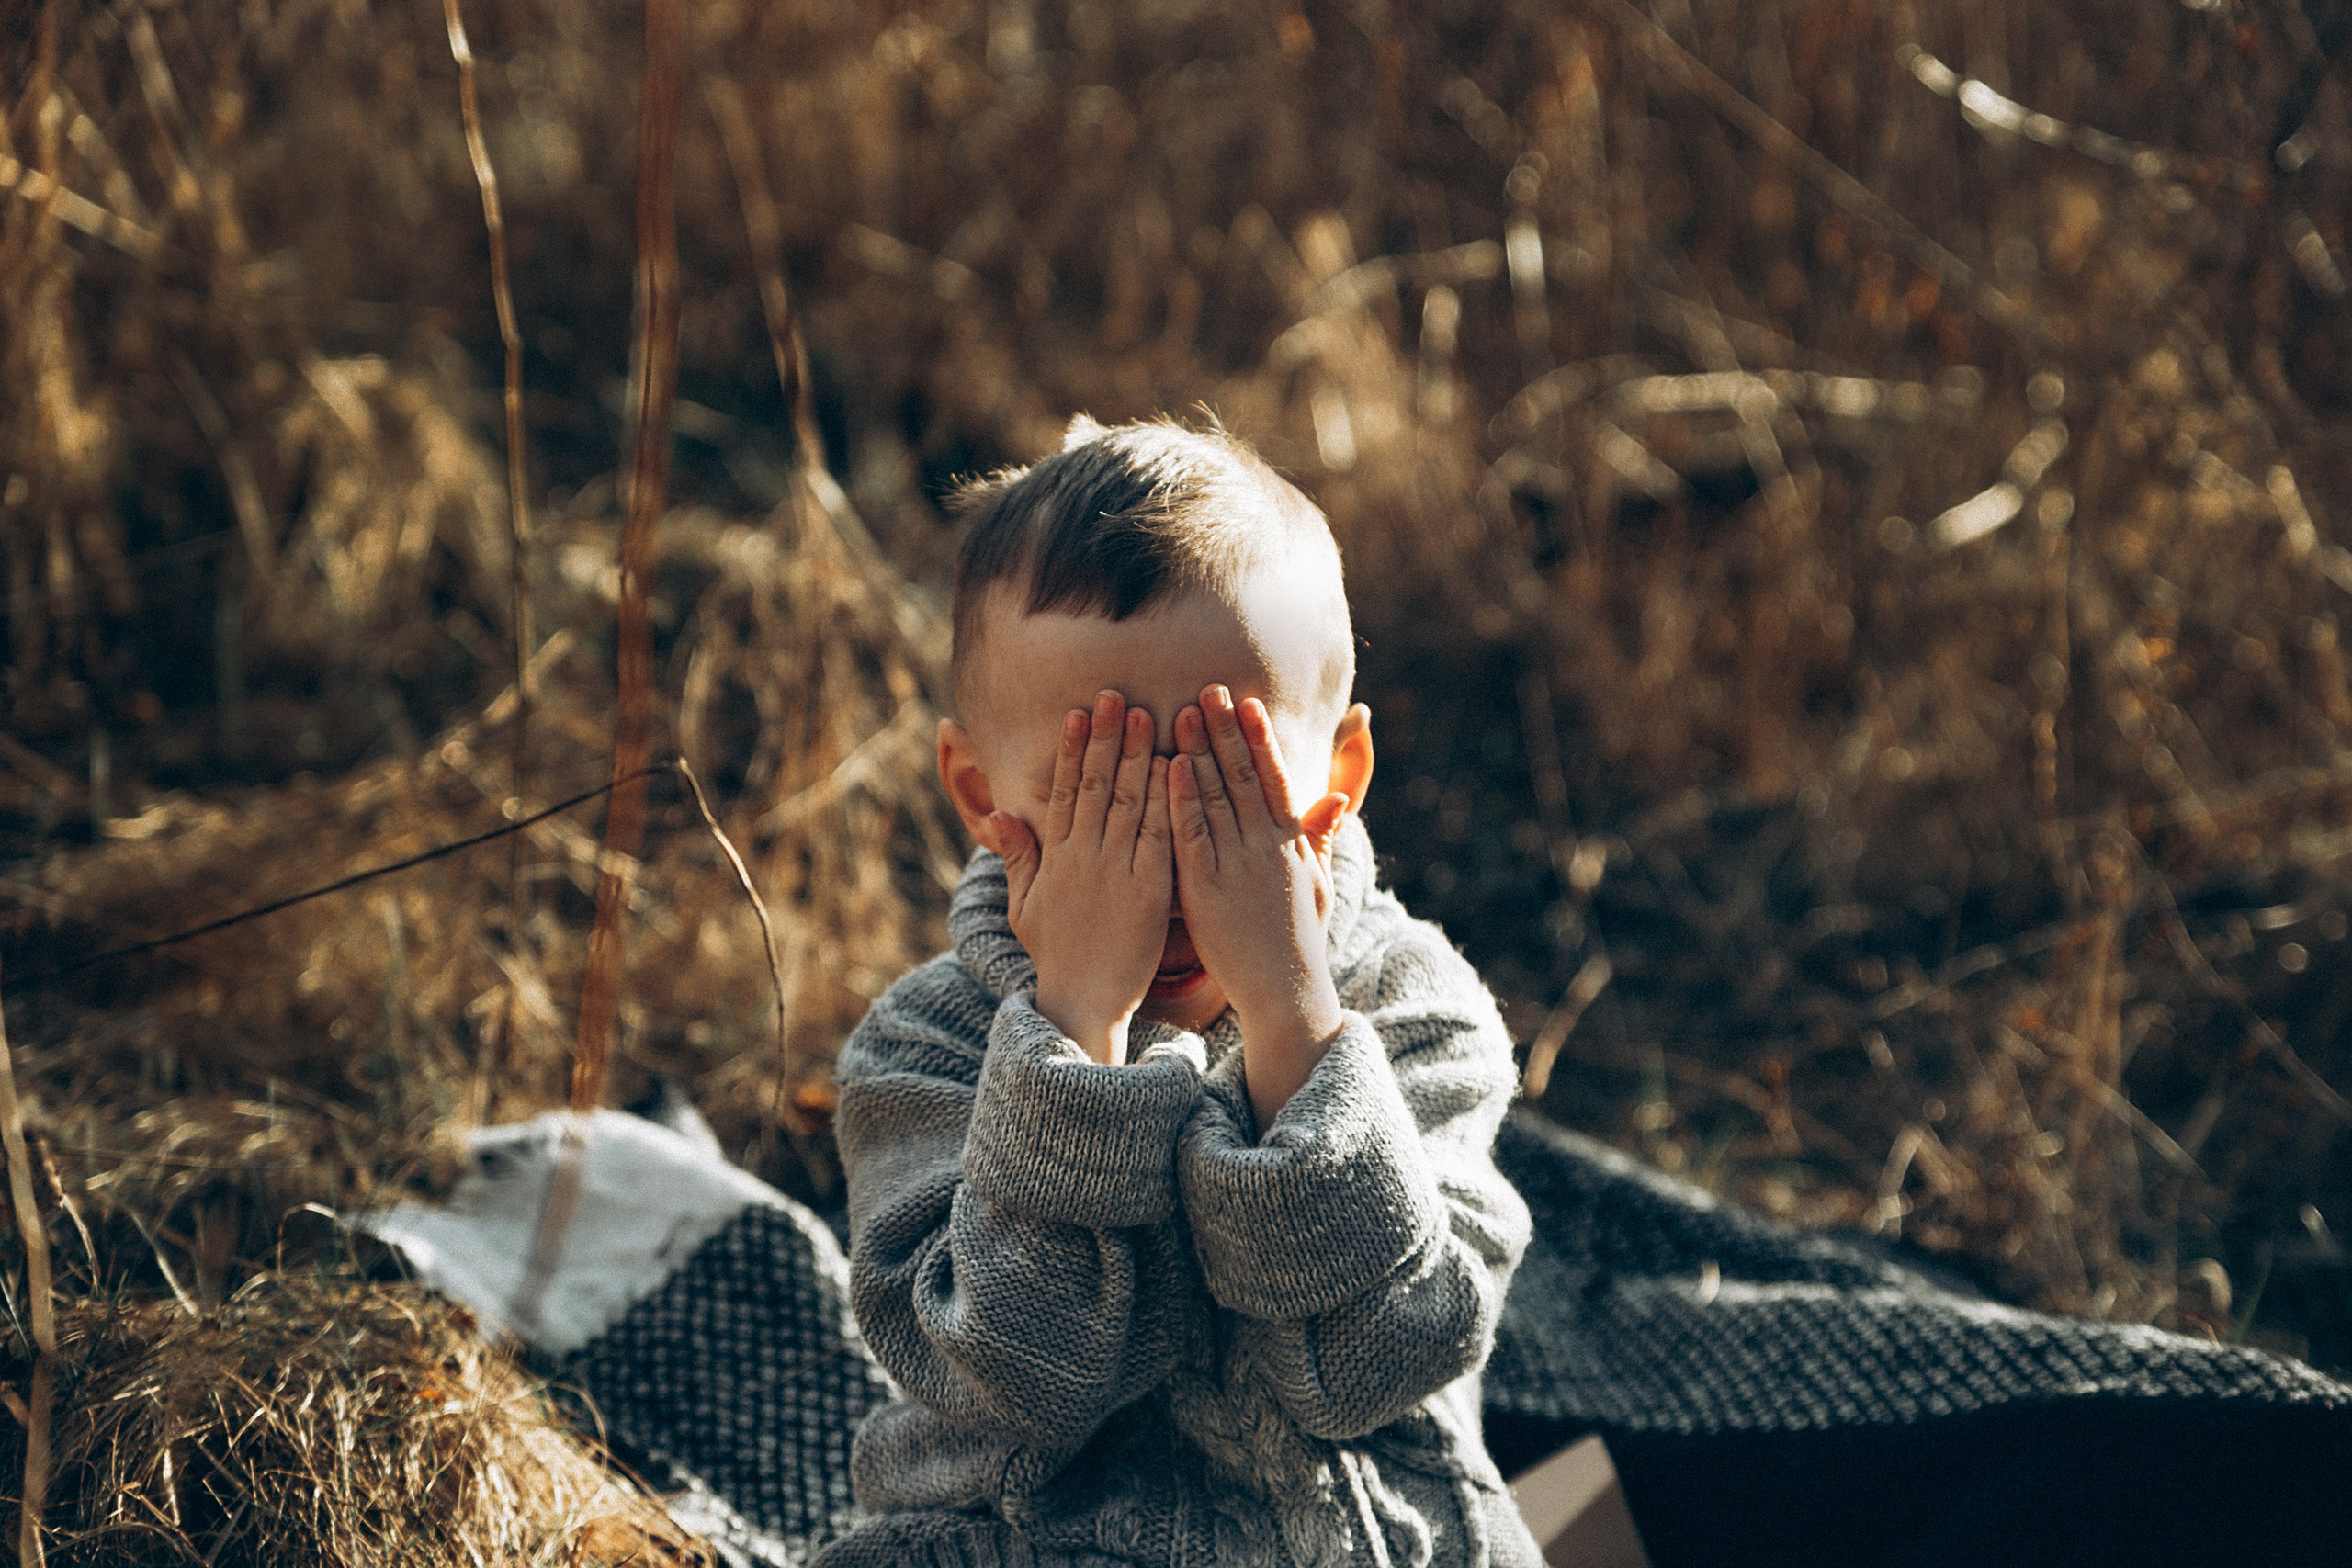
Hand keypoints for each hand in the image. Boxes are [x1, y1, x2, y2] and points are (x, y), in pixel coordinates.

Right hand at [994, 691, 1170, 1063]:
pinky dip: (1167, 800)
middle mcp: (1085, 856)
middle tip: (1116, 695)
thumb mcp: (1025, 906)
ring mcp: (1118, 871)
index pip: (1065, 791)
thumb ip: (1019, 858)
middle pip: (1097, 785)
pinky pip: (1160, 836)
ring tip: (1147, 714)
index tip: (1079, 711)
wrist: (1083, 1002)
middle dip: (1107, 737)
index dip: (1073, 749)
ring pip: (1129, 802)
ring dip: (1138, 755)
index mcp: (1057, 856)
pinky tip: (1176, 768)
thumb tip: (1001, 815)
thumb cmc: (1058, 956)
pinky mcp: (1150, 890)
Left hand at [1169, 686, 1351, 1125]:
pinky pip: (1192, 837)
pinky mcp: (1207, 890)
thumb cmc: (1301, 941)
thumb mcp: (1319, 883)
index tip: (1247, 702)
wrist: (1287, 993)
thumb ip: (1318, 839)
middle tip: (1210, 687)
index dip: (1259, 738)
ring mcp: (1237, 866)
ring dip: (1200, 751)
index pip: (1274, 779)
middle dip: (1226, 730)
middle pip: (1244, 777)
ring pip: (1216, 797)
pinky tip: (1170, 769)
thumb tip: (1333, 801)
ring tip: (1184, 712)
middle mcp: (1267, 847)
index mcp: (1291, 844)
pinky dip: (1182, 800)